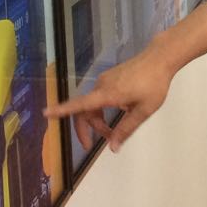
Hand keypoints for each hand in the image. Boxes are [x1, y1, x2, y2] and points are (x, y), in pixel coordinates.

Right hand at [44, 41, 176, 152]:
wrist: (160, 58)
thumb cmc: (154, 85)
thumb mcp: (143, 111)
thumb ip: (126, 129)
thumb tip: (112, 148)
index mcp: (107, 94)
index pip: (80, 105)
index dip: (61, 110)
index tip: (46, 113)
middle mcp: (102, 85)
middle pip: (86, 110)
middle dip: (89, 128)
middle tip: (94, 145)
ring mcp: (106, 80)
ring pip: (94, 104)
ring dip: (98, 120)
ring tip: (114, 132)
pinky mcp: (111, 77)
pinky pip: (100, 96)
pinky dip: (103, 109)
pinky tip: (121, 112)